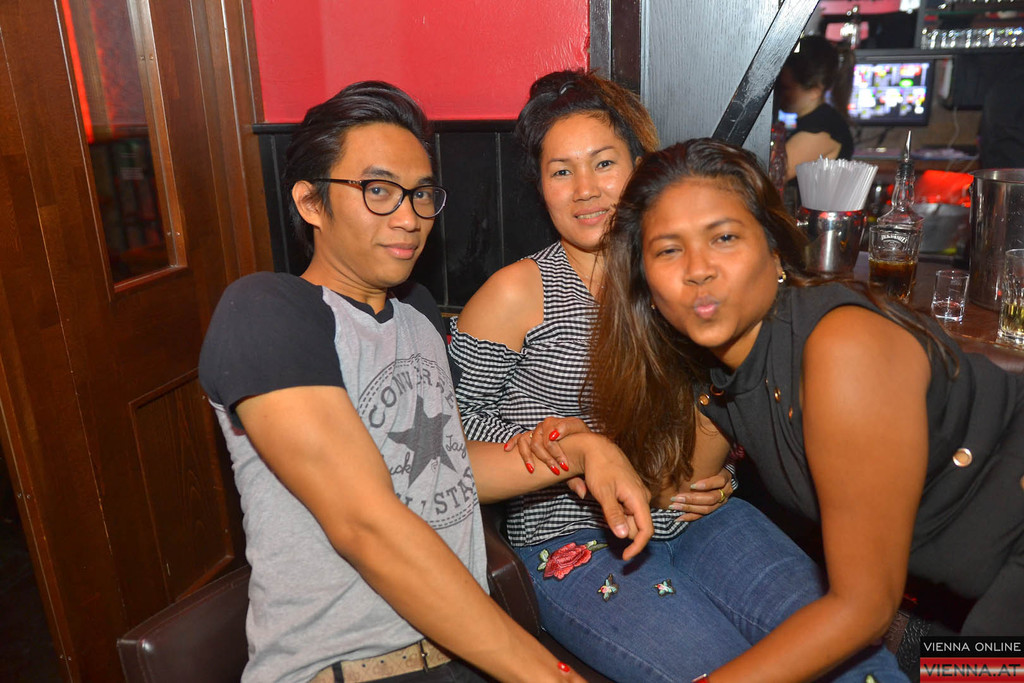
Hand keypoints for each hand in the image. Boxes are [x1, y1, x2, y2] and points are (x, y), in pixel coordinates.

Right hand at [505, 416, 589, 475]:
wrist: (577, 446)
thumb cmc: (580, 455)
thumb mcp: (582, 465)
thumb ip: (579, 479)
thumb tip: (582, 494)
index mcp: (573, 425)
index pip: (566, 425)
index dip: (563, 437)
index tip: (562, 455)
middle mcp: (554, 424)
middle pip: (545, 435)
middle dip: (549, 454)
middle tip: (555, 469)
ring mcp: (541, 429)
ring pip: (530, 437)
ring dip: (529, 454)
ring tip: (531, 468)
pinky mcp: (531, 436)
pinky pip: (519, 437)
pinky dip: (513, 442)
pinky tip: (507, 450)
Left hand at [562, 432, 653, 559]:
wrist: (598, 448)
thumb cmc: (600, 469)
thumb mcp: (603, 493)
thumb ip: (613, 515)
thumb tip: (622, 536)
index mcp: (639, 498)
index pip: (646, 530)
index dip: (637, 547)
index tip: (625, 557)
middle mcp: (643, 498)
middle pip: (637, 526)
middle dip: (622, 528)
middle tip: (604, 510)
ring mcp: (639, 495)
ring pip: (632, 518)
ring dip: (618, 518)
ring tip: (604, 500)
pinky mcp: (633, 493)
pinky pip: (628, 510)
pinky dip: (618, 512)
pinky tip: (607, 498)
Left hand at [668, 467, 733, 521]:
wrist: (719, 475)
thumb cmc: (710, 467)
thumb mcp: (709, 464)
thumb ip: (700, 465)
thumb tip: (681, 463)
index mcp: (725, 478)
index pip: (718, 482)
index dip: (706, 485)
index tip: (692, 486)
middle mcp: (725, 492)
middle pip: (711, 498)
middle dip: (692, 499)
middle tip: (676, 498)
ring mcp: (720, 502)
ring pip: (706, 509)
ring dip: (689, 508)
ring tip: (674, 506)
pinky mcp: (714, 509)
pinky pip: (702, 516)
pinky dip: (690, 517)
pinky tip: (679, 518)